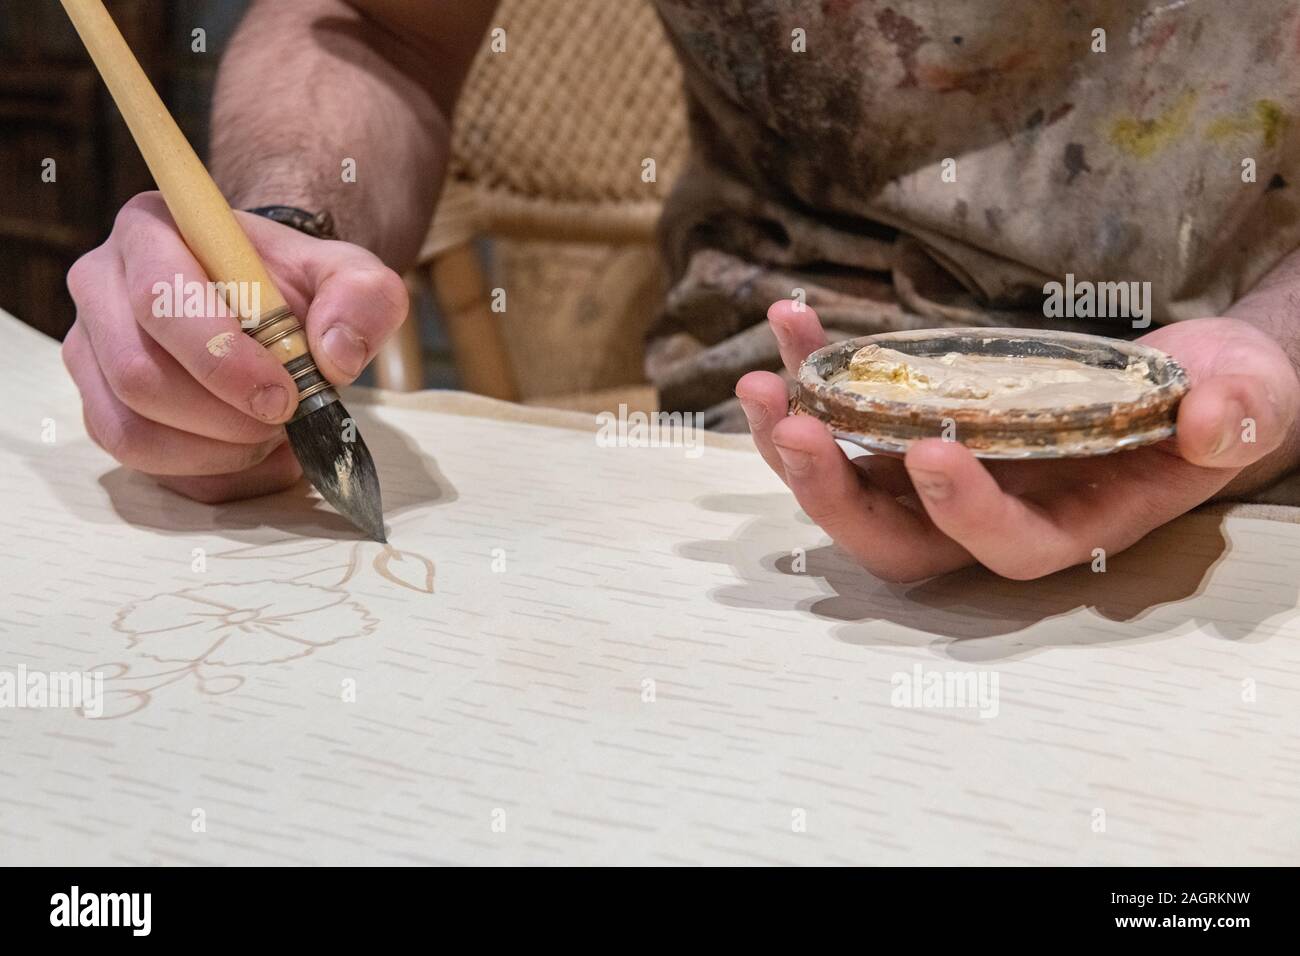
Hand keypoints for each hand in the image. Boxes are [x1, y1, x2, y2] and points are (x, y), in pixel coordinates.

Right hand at [63, 192, 407, 502]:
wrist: (271, 307)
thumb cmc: (297, 285)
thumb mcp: (350, 274)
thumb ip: (362, 298)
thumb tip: (335, 355)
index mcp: (150, 232)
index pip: (159, 298)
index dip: (221, 359)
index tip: (284, 394)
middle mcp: (101, 288)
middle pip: (137, 375)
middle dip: (223, 417)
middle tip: (284, 421)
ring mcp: (92, 354)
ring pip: (131, 431)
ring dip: (217, 453)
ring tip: (274, 437)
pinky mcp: (102, 409)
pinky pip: (145, 467)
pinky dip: (213, 475)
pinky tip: (260, 457)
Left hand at [736, 301, 1299, 580]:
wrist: (1180, 378)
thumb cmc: (1220, 395)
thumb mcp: (1248, 398)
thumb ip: (1238, 415)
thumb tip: (1213, 420)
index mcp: (1074, 525)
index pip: (1008, 547)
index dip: (966, 514)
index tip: (930, 452)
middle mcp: (996, 517)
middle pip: (898, 541)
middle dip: (836, 496)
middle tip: (792, 430)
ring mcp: (948, 479)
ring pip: (853, 490)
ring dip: (796, 443)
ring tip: (762, 382)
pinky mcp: (921, 431)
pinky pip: (849, 420)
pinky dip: (812, 377)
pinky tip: (791, 324)